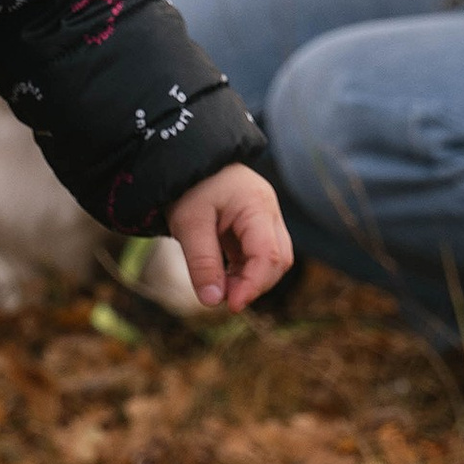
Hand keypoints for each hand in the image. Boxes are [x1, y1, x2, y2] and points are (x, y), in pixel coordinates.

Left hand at [165, 162, 294, 310]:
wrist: (185, 158)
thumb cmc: (188, 185)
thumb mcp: (188, 223)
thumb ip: (202, 262)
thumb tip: (212, 301)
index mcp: (257, 205)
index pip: (269, 254)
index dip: (253, 285)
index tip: (231, 306)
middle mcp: (268, 211)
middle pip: (279, 259)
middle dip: (255, 284)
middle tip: (223, 298)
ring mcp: (264, 218)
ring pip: (272, 259)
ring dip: (249, 279)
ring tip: (219, 287)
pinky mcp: (254, 225)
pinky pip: (257, 254)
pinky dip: (243, 270)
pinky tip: (222, 278)